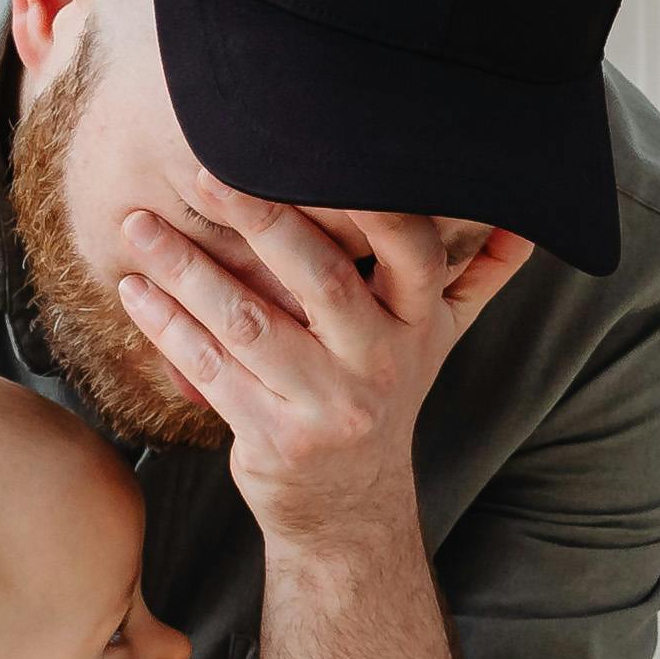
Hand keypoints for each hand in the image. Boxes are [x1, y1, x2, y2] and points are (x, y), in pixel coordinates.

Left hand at [110, 198, 531, 535]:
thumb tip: (525, 218)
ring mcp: (328, 405)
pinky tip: (134, 289)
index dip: (369, 202)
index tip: (312, 149)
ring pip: (250, 323)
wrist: (349, 510)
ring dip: (187, 270)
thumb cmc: (384, 396)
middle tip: (201, 172)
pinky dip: (167, 326)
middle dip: (258, 218)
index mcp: (419, 324)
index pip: (410, 251)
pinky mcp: (274, 439)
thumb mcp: (438, 340)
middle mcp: (380, 363)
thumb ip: (477, 275)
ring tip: (138, 226)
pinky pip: (212, 370)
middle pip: (320, 278)